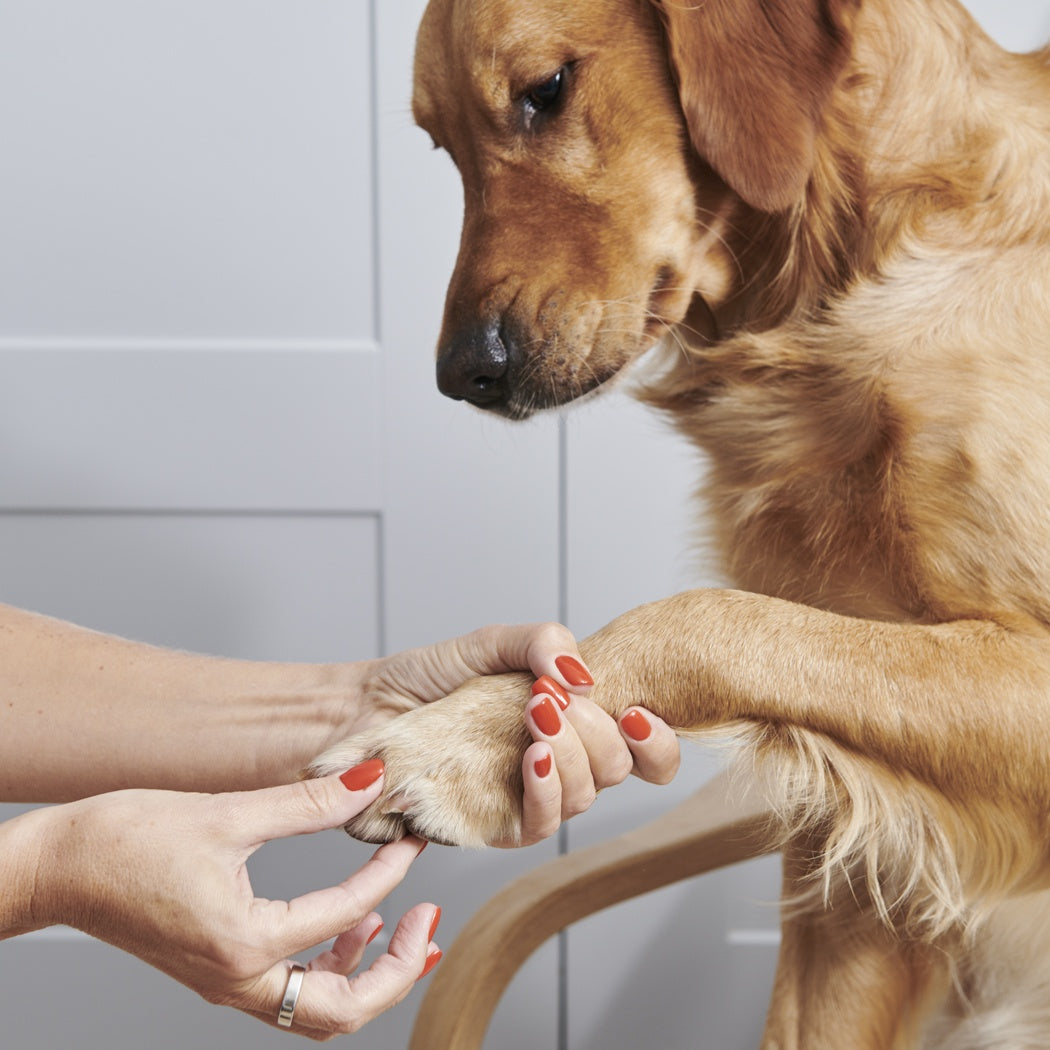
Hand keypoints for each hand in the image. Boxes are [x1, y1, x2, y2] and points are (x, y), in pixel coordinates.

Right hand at [27, 763, 438, 1038]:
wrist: (61, 866)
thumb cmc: (127, 840)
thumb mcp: (229, 812)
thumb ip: (309, 802)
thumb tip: (369, 780)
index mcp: (243, 942)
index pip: (344, 913)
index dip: (390, 872)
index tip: (413, 840)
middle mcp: (236, 978)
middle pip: (340, 1009)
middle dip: (397, 970)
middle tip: (427, 919)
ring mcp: (226, 981)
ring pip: (316, 1010)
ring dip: (368, 974)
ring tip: (400, 925)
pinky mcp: (218, 969)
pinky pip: (290, 990)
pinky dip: (329, 963)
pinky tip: (349, 924)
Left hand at [343, 622, 680, 846]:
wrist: (366, 710)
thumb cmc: (428, 678)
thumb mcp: (492, 642)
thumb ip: (544, 642)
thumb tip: (588, 678)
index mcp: (571, 722)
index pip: (644, 750)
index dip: (657, 741)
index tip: (635, 712)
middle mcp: (559, 763)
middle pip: (619, 770)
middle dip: (597, 732)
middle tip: (549, 698)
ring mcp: (528, 797)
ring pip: (586, 796)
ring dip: (571, 753)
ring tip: (535, 714)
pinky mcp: (495, 826)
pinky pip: (541, 825)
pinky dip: (546, 791)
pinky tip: (533, 758)